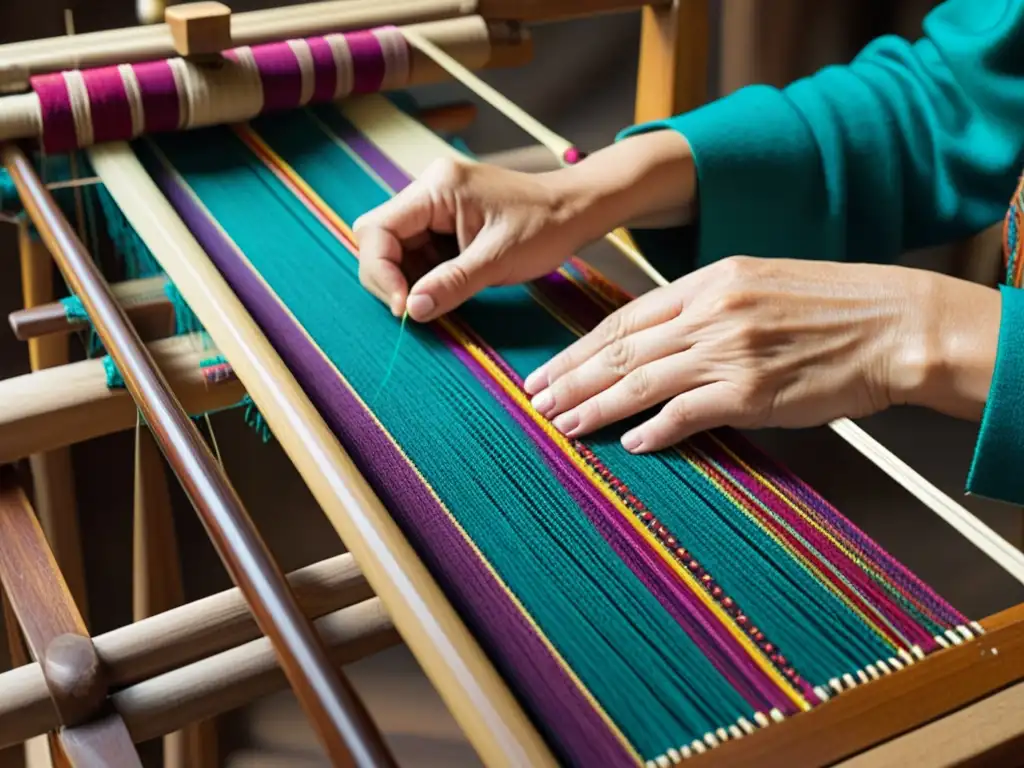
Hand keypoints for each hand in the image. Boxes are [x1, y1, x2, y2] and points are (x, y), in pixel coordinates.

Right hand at [354, 156, 585, 321]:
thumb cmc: (545, 227)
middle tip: (415, 310)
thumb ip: (452, 283)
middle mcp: (429, 191)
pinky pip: (419, 253)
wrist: (575, 211)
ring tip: (436, 301)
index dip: (381, 271)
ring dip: (408, 281)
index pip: (378, 229)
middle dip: (391, 278)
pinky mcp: (445, 223)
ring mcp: (436, 206)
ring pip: (396, 250)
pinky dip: (425, 278)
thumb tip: (412, 310)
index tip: (404, 307)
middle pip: (380, 240)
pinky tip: (445, 291)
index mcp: (437, 188)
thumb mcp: (499, 260)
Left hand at [523, 256, 999, 452]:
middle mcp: (710, 313)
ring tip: (562, 426)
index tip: (550, 370)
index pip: (625, 319)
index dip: (580, 348)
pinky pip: (687, 413)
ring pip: (640, 382)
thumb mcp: (761, 284)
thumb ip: (706, 308)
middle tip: (535, 402)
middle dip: (571, 379)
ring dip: (594, 407)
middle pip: (620, 350)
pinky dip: (654, 430)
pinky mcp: (752, 391)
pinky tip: (629, 443)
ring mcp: (729, 351)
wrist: (895, 324)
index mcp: (709, 282)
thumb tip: (659, 341)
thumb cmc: (833, 307)